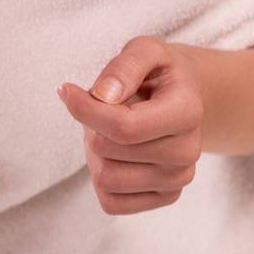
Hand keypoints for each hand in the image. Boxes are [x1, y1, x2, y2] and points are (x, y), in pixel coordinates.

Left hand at [57, 36, 203, 214]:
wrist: (186, 99)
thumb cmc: (159, 73)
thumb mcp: (145, 50)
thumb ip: (124, 67)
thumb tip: (103, 95)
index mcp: (186, 112)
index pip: (123, 126)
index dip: (84, 109)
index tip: (66, 90)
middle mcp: (187, 152)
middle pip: (107, 150)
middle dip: (91, 126)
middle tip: (104, 109)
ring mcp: (177, 179)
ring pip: (106, 179)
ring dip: (95, 152)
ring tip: (110, 131)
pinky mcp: (165, 197)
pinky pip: (112, 202)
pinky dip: (102, 178)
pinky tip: (117, 155)